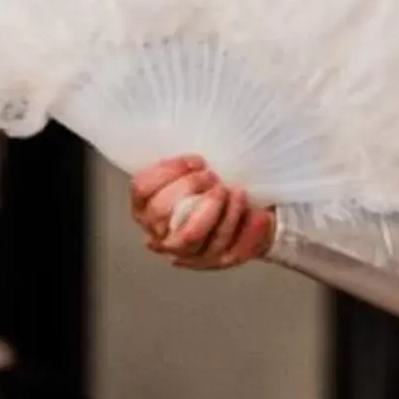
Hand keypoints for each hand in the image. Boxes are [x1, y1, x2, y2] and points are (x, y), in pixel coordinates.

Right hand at [130, 155, 272, 269]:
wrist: (250, 222)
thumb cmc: (215, 194)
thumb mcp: (194, 178)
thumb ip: (184, 168)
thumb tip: (189, 136)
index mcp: (147, 212)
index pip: (142, 189)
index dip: (167, 171)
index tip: (197, 160)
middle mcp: (161, 237)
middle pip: (161, 211)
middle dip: (189, 187)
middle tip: (212, 176)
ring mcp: (188, 254)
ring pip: (192, 233)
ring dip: (217, 208)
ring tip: (236, 191)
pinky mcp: (216, 262)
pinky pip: (226, 246)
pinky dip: (241, 226)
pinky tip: (256, 213)